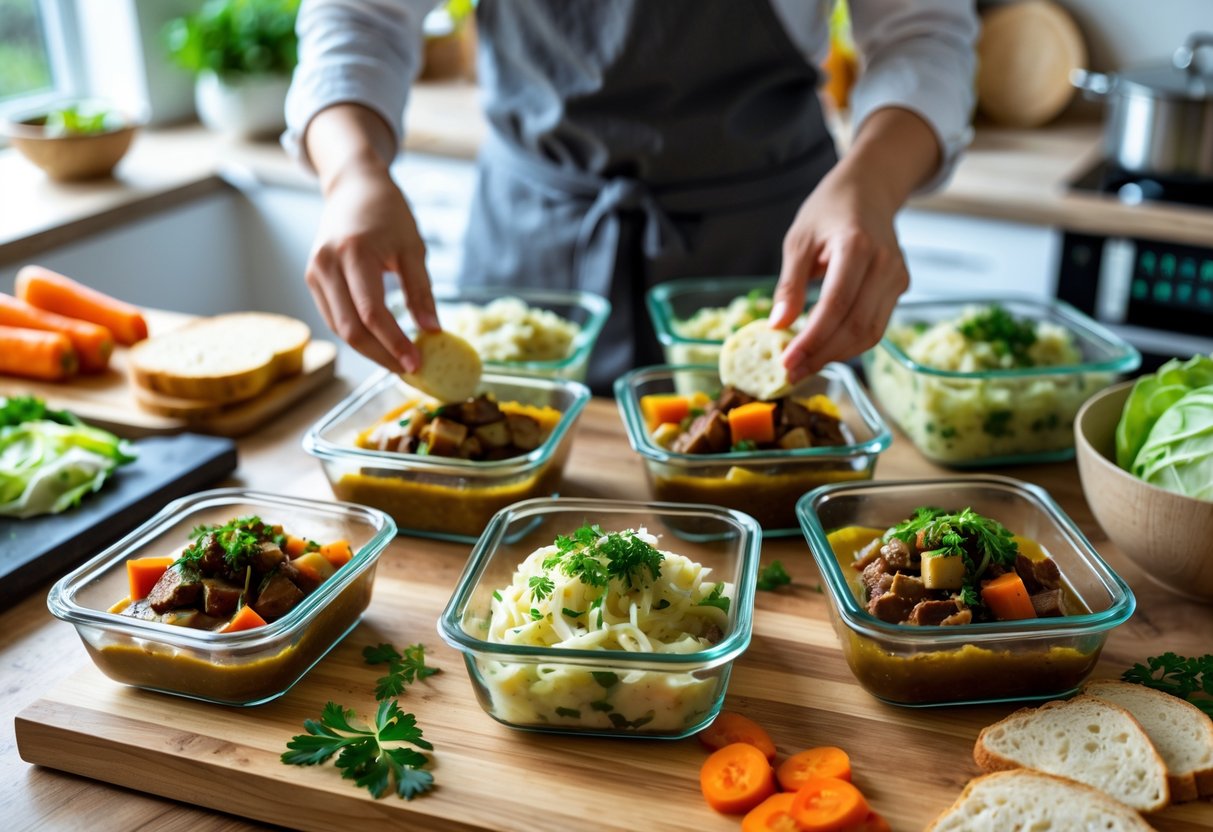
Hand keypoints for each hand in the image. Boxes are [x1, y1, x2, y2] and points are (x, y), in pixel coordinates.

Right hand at [302, 103, 438, 371]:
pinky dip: (357, 334)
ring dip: (369, 350)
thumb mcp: (412, 248)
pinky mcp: (312, 280)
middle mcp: (326, 265)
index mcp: (353, 253)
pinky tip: (380, 342)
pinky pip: (334, 318)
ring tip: (399, 360)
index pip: (372, 313)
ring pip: (340, 328)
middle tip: (410, 370)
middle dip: (381, 355)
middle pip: (351, 329)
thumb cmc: (388, 212)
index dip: (394, 343)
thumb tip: (433, 330)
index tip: (417, 363)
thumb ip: (421, 291)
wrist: (353, 187)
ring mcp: (314, 273)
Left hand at [769, 164, 907, 382]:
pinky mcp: (900, 286)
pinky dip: (850, 343)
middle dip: (822, 355)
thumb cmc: (829, 210)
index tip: (786, 361)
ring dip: (837, 355)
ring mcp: (896, 276)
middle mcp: (884, 264)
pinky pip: (876, 325)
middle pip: (856, 325)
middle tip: (791, 372)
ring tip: (805, 365)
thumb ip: (790, 285)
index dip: (812, 340)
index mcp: (856, 247)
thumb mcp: (798, 241)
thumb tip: (777, 326)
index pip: (836, 305)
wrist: (869, 189)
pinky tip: (825, 349)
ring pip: (870, 332)